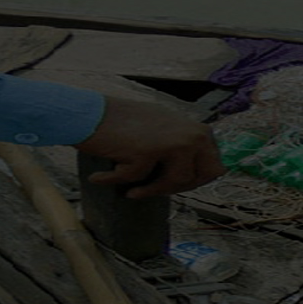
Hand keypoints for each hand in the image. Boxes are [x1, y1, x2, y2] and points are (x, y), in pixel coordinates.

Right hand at [73, 96, 224, 198]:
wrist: (88, 112)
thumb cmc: (123, 123)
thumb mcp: (165, 129)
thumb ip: (184, 146)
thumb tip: (203, 175)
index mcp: (200, 130)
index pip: (214, 168)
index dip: (194, 181)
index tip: (172, 185)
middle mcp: (192, 135)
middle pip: (201, 178)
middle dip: (177, 188)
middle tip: (154, 190)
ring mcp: (173, 142)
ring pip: (175, 183)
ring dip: (151, 191)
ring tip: (131, 191)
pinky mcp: (149, 151)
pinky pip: (138, 180)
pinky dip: (116, 181)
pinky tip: (100, 178)